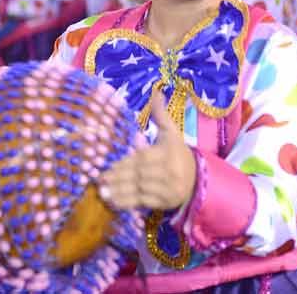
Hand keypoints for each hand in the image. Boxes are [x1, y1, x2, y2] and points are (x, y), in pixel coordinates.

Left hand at [99, 92, 195, 209]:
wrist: (197, 178)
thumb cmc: (177, 152)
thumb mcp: (171, 133)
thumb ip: (161, 115)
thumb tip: (156, 92)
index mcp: (168, 152)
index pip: (143, 158)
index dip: (124, 164)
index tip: (107, 168)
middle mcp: (170, 170)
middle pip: (140, 175)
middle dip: (119, 178)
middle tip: (100, 180)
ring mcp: (169, 188)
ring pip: (140, 190)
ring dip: (120, 192)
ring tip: (103, 192)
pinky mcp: (167, 202)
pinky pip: (144, 203)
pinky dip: (128, 203)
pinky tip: (114, 202)